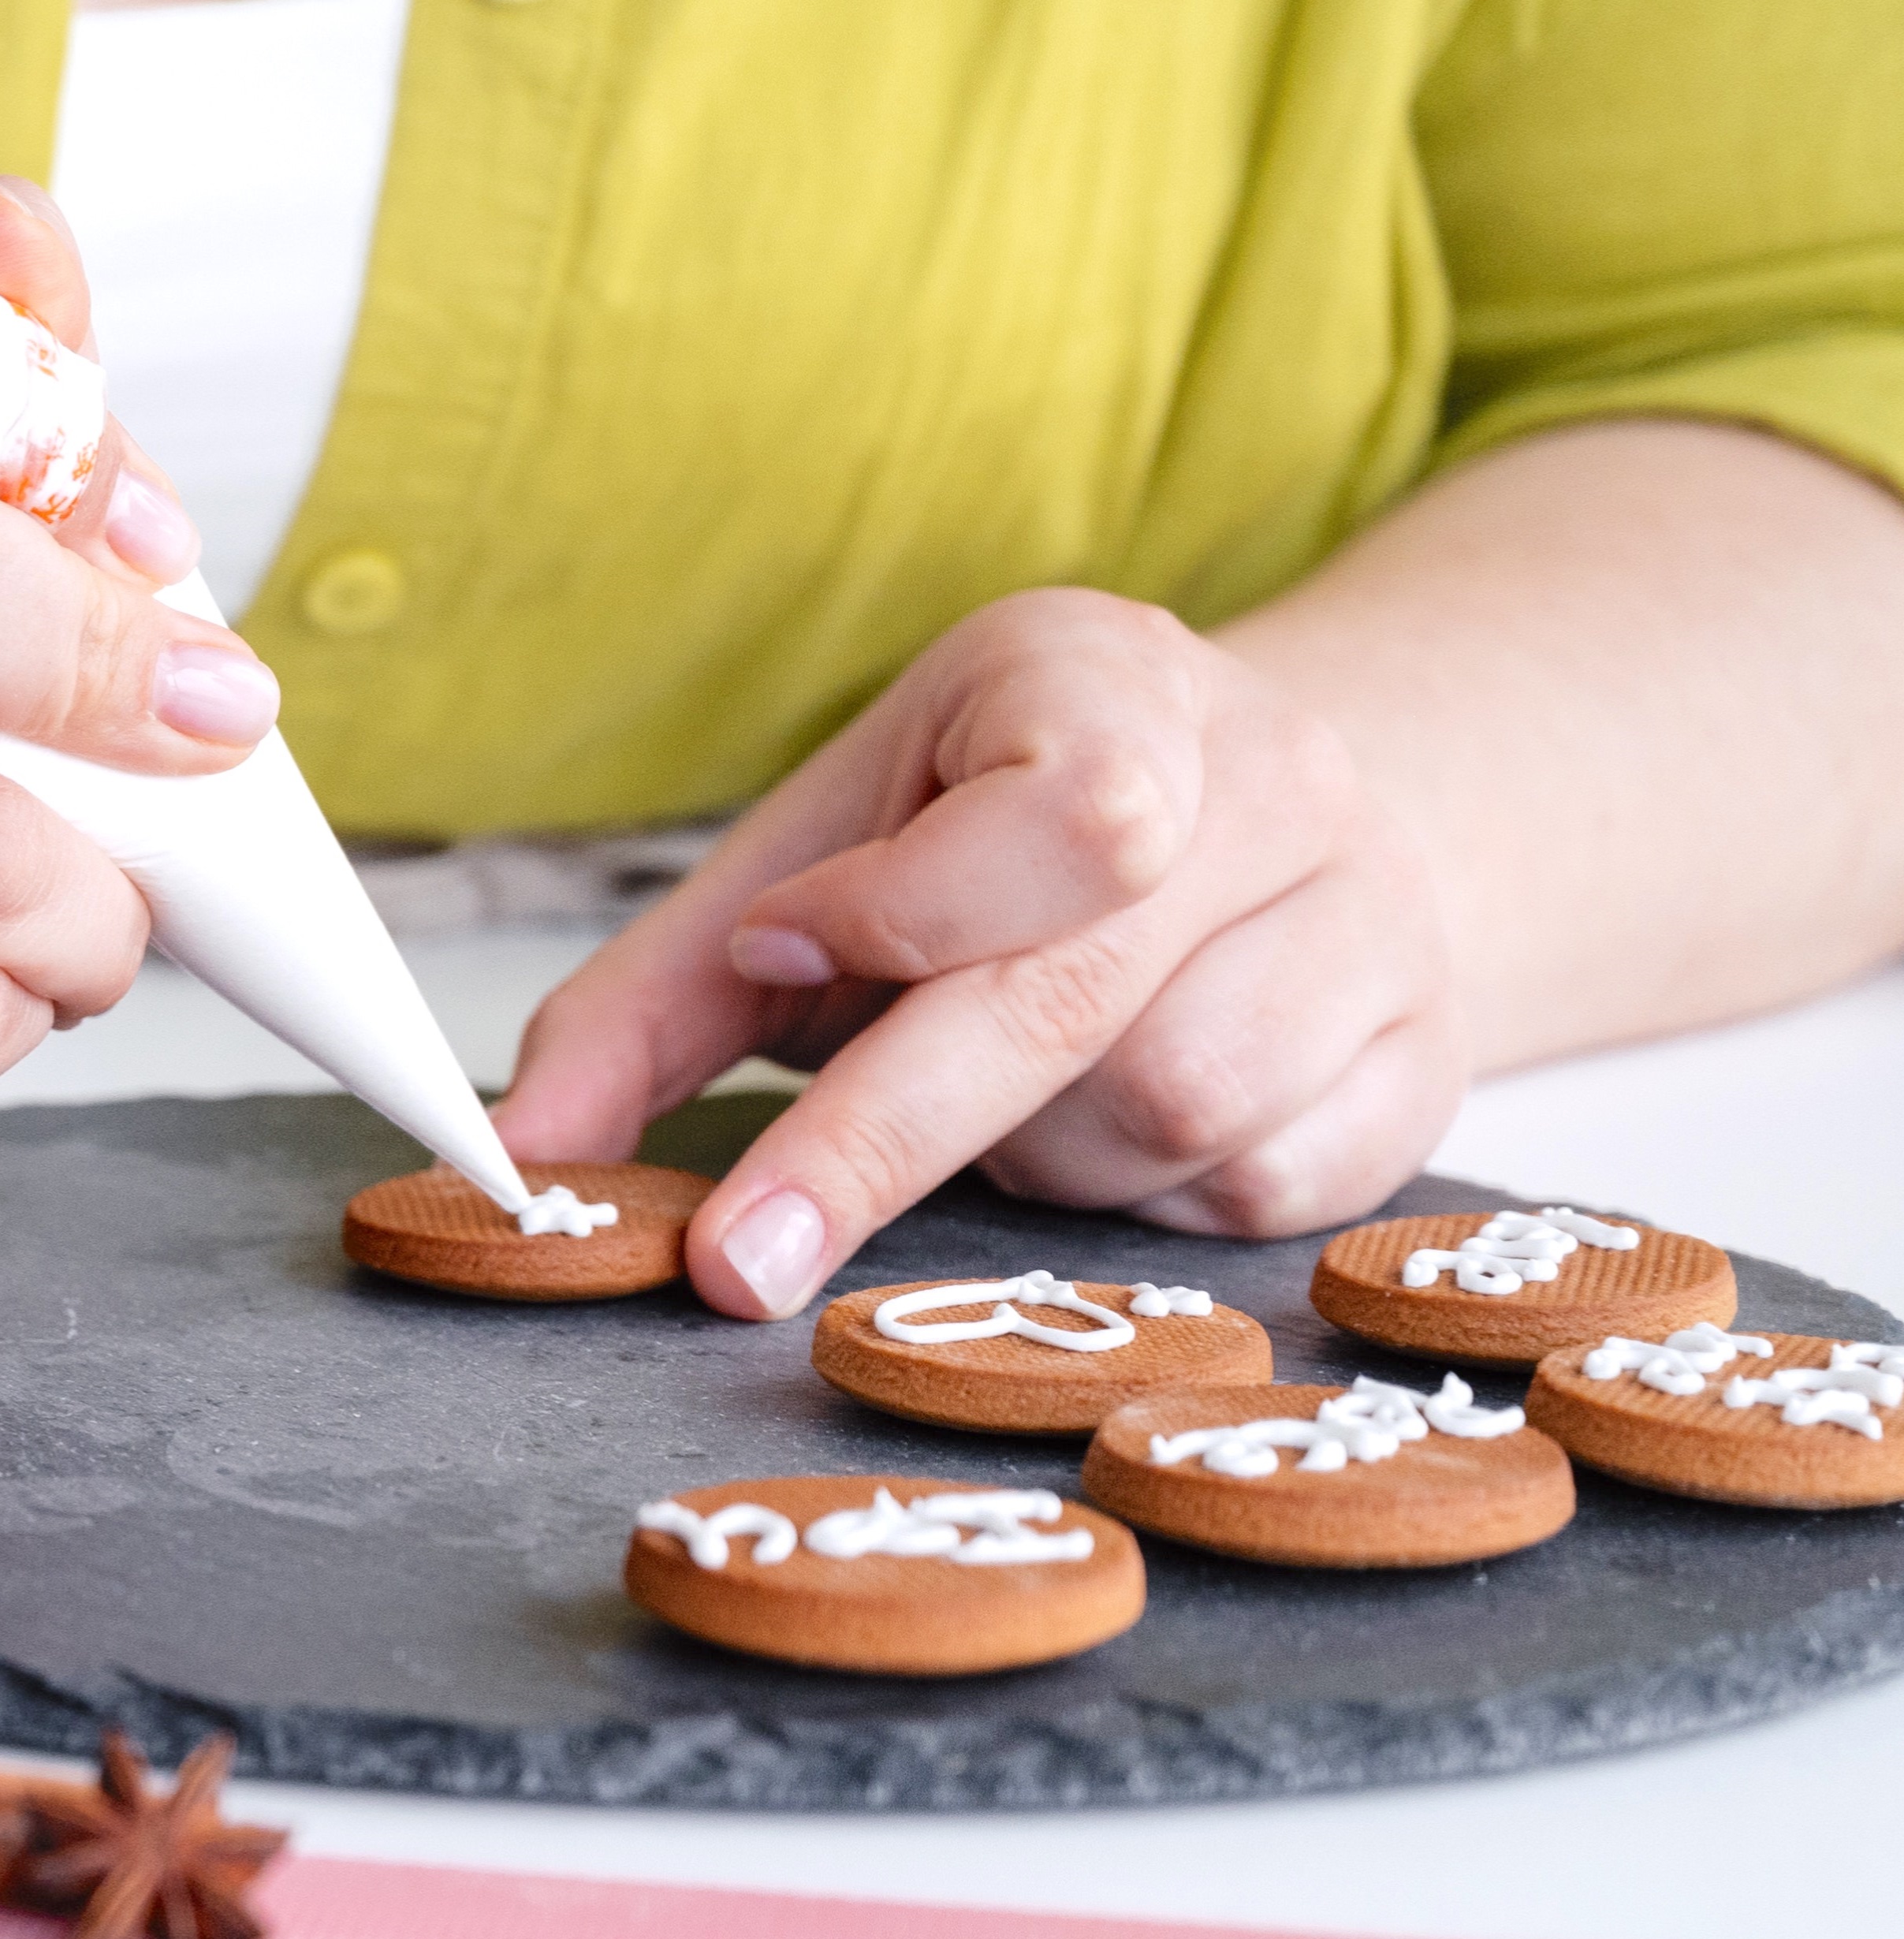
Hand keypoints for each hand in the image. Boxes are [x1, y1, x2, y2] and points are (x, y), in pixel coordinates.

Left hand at [490, 587, 1467, 1315]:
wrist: (1261, 829)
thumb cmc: (988, 845)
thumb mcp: (810, 864)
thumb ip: (649, 1006)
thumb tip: (513, 1151)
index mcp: (1106, 678)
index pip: (1057, 819)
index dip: (904, 918)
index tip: (774, 962)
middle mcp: (1273, 777)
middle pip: (1083, 998)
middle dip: (882, 1137)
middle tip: (740, 1260)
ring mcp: (1374, 916)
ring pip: (1173, 1110)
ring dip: (1039, 1152)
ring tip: (1009, 1095)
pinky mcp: (1424, 1060)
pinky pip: (1260, 1185)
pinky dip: (1148, 1196)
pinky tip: (1111, 1135)